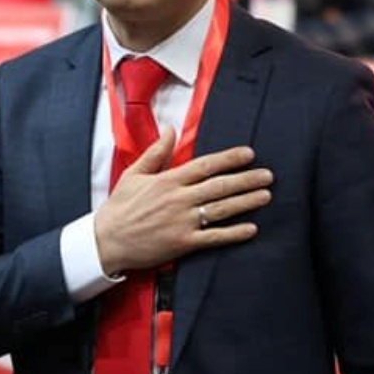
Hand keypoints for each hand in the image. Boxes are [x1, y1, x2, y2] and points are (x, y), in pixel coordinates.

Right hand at [93, 128, 271, 275]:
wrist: (106, 241)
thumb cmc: (120, 208)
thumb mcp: (134, 174)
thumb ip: (156, 152)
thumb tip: (170, 129)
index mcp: (168, 181)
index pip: (205, 165)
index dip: (229, 159)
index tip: (248, 154)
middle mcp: (178, 200)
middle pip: (219, 186)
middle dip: (246, 179)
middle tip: (268, 175)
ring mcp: (182, 222)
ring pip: (221, 209)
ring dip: (246, 202)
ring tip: (265, 195)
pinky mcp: (182, 243)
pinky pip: (214, 237)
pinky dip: (233, 233)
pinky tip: (250, 228)